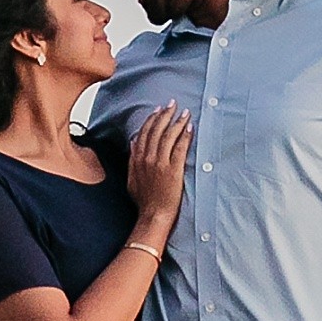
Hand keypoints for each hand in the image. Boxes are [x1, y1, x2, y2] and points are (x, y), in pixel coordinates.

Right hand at [124, 102, 191, 238]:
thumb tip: (133, 142)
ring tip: (184, 113)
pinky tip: (189, 128)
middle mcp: (147, 158)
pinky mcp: (172, 170)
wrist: (153, 215)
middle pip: (156, 130)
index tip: (159, 110)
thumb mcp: (132, 179)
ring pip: (167, 136)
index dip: (152, 119)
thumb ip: (132, 159)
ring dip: (177, 122)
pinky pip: (179, 148)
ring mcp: (160, 163)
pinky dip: (184, 136)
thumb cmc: (144, 201)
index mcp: (137, 159)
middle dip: (165, 115)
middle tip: (173, 104)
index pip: (144, 133)